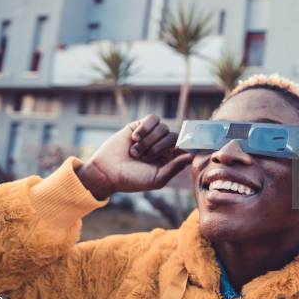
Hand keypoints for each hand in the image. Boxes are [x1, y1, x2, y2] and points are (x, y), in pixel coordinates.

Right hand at [76, 115, 193, 199]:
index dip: (186, 145)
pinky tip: (134, 137)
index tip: (180, 149)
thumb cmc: (132, 179)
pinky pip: (152, 119)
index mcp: (169, 159)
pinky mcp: (140, 126)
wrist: (107, 171)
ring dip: (149, 140)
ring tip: (135, 152)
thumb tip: (192, 156)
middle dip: (159, 147)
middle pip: (174, 136)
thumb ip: (175, 167)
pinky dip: (145, 128)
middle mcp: (162, 146)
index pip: (185, 147)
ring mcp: (152, 135)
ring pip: (163, 127)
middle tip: (144, 158)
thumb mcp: (157, 178)